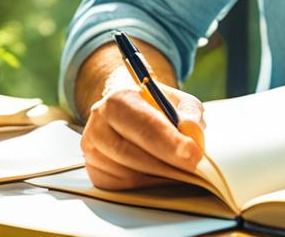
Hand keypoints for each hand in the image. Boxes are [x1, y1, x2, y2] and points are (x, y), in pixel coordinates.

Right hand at [81, 66, 206, 189]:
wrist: (130, 113)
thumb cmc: (157, 108)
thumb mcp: (179, 102)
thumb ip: (189, 113)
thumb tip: (191, 129)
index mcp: (118, 100)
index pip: (143, 125)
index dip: (169, 142)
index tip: (193, 155)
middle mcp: (98, 123)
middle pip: (130, 152)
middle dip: (166, 164)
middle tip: (193, 169)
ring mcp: (91, 148)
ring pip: (126, 172)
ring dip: (158, 177)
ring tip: (181, 172)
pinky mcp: (93, 169)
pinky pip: (120, 185)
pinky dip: (145, 184)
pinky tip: (161, 176)